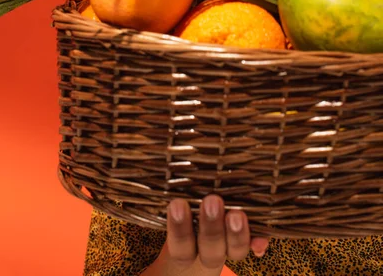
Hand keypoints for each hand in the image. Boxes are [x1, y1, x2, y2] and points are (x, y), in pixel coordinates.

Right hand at [147, 195, 268, 275]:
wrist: (194, 257)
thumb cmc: (180, 219)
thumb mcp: (170, 212)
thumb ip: (169, 194)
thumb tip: (145, 150)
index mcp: (183, 249)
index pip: (179, 247)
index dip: (179, 230)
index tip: (176, 203)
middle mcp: (206, 252)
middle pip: (209, 249)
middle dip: (210, 226)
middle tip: (211, 200)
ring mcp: (228, 250)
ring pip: (234, 251)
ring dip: (237, 234)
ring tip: (236, 212)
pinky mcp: (247, 244)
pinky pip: (256, 248)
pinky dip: (260, 243)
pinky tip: (263, 239)